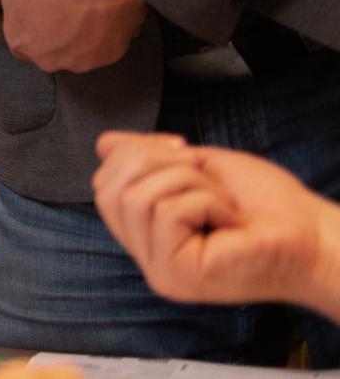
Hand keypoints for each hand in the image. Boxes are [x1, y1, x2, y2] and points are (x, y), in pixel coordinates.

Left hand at [0, 0, 143, 71]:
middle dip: (53, 32)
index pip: (19, 40)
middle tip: (63, 2)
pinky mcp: (112, 54)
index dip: (27, 22)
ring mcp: (83, 60)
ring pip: (78, 51)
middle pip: (48, 50)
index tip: (38, 3)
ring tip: (87, 5)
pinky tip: (107, 9)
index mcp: (20, 42)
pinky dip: (106, 33)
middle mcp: (50, 60)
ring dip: (80, 35)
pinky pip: (106, 46)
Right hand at [93, 131, 339, 319]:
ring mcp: (158, 269)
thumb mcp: (198, 167)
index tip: (184, 152)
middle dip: (157, 162)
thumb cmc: (268, 206)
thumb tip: (105, 142)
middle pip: (107, 188)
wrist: (314, 236)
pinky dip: (204, 201)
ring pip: (137, 198)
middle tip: (204, 175)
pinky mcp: (176, 274)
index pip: (102, 184)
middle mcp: (145, 255)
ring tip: (222, 202)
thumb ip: (150, 158)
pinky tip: (230, 221)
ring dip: (189, 183)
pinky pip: (166, 213)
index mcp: (147, 233)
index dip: (135, 153)